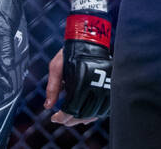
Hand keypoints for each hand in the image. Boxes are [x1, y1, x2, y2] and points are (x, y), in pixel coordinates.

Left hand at [56, 5, 112, 121]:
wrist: (91, 38)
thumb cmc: (72, 50)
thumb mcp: (56, 66)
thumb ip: (52, 87)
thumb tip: (48, 106)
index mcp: (81, 80)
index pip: (72, 109)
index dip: (62, 117)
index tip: (55, 118)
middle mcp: (96, 85)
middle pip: (84, 114)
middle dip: (70, 121)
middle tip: (61, 120)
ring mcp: (106, 86)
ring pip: (95, 113)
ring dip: (82, 120)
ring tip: (72, 119)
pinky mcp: (112, 85)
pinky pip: (104, 107)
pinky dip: (94, 114)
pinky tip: (86, 115)